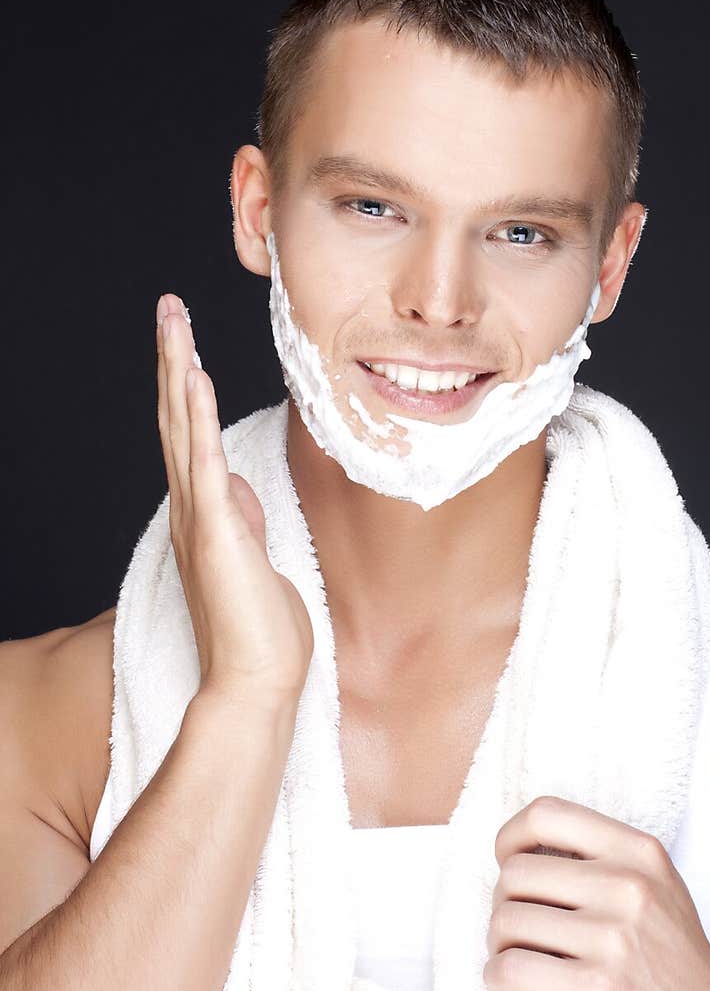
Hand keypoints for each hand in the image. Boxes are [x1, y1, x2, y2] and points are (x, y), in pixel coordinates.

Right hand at [156, 293, 314, 705]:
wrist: (256, 681)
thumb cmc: (260, 629)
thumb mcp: (256, 558)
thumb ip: (242, 517)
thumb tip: (236, 482)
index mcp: (204, 514)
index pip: (188, 436)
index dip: (183, 386)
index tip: (185, 344)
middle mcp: (192, 508)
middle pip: (175, 418)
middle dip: (172, 359)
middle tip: (168, 308)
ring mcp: (201, 517)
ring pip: (182, 427)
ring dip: (177, 369)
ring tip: (173, 319)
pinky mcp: (218, 531)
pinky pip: (205, 461)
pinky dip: (197, 417)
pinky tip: (193, 376)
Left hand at [483, 795, 709, 990]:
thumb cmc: (673, 962)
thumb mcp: (656, 888)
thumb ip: (602, 859)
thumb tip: (519, 850)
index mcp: (639, 852)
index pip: (546, 814)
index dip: (510, 838)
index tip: (508, 864)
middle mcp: (628, 886)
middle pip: (515, 873)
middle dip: (503, 904)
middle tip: (516, 931)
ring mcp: (614, 939)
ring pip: (506, 922)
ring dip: (498, 945)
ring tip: (517, 959)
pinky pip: (510, 969)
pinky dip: (497, 978)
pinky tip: (511, 984)